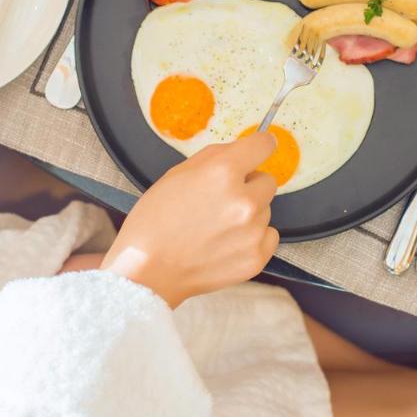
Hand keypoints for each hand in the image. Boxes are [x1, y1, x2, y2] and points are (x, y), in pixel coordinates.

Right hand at [101, 132, 279, 307]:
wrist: (147, 270)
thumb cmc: (155, 220)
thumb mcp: (177, 174)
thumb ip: (215, 156)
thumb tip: (242, 150)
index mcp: (223, 173)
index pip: (263, 145)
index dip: (260, 146)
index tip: (259, 149)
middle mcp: (244, 201)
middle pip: (268, 181)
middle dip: (249, 185)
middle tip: (222, 199)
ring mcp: (252, 232)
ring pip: (266, 210)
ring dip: (249, 213)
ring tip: (217, 226)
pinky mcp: (256, 257)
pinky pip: (269, 236)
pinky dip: (254, 237)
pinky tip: (227, 242)